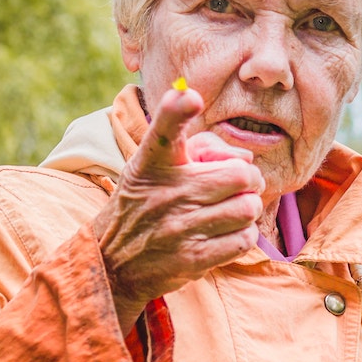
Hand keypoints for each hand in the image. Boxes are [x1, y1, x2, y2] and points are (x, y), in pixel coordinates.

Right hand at [93, 85, 265, 332]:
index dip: (177, 111)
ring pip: (247, 208)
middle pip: (240, 175)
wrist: (113, 263)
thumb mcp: (153, 166)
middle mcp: (167, 192)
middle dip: (248, 180)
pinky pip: (243, 239)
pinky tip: (226, 233)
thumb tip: (245, 157)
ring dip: (246, 210)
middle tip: (237, 185)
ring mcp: (179, 227)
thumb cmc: (144, 203)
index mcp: (153, 163)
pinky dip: (243, 236)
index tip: (190, 98)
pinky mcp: (193, 258)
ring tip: (229, 211)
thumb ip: (199, 147)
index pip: (163, 130)